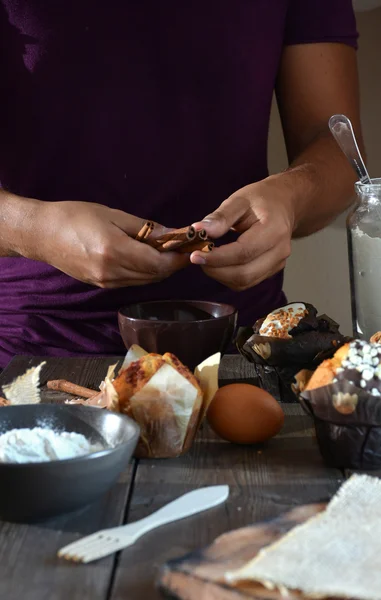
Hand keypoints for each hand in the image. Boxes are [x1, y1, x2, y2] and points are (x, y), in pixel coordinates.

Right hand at [27, 201, 188, 287]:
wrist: (41, 234)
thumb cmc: (74, 216)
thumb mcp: (112, 214)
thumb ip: (143, 227)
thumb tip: (170, 234)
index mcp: (114, 251)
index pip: (158, 263)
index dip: (177, 258)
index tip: (189, 248)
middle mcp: (111, 272)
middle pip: (154, 275)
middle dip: (172, 264)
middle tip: (183, 250)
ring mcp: (105, 281)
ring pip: (144, 281)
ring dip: (159, 270)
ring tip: (167, 253)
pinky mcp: (100, 284)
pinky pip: (131, 282)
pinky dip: (144, 273)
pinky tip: (146, 259)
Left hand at [190, 182, 294, 290]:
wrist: (284, 204)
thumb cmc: (261, 200)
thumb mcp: (239, 200)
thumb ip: (220, 217)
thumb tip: (198, 230)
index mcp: (274, 230)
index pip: (243, 252)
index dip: (217, 258)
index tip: (195, 255)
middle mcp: (280, 251)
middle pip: (244, 273)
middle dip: (216, 270)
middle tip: (197, 258)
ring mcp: (277, 264)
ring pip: (244, 282)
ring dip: (220, 275)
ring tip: (207, 260)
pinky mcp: (271, 271)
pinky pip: (247, 282)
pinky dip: (228, 277)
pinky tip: (219, 264)